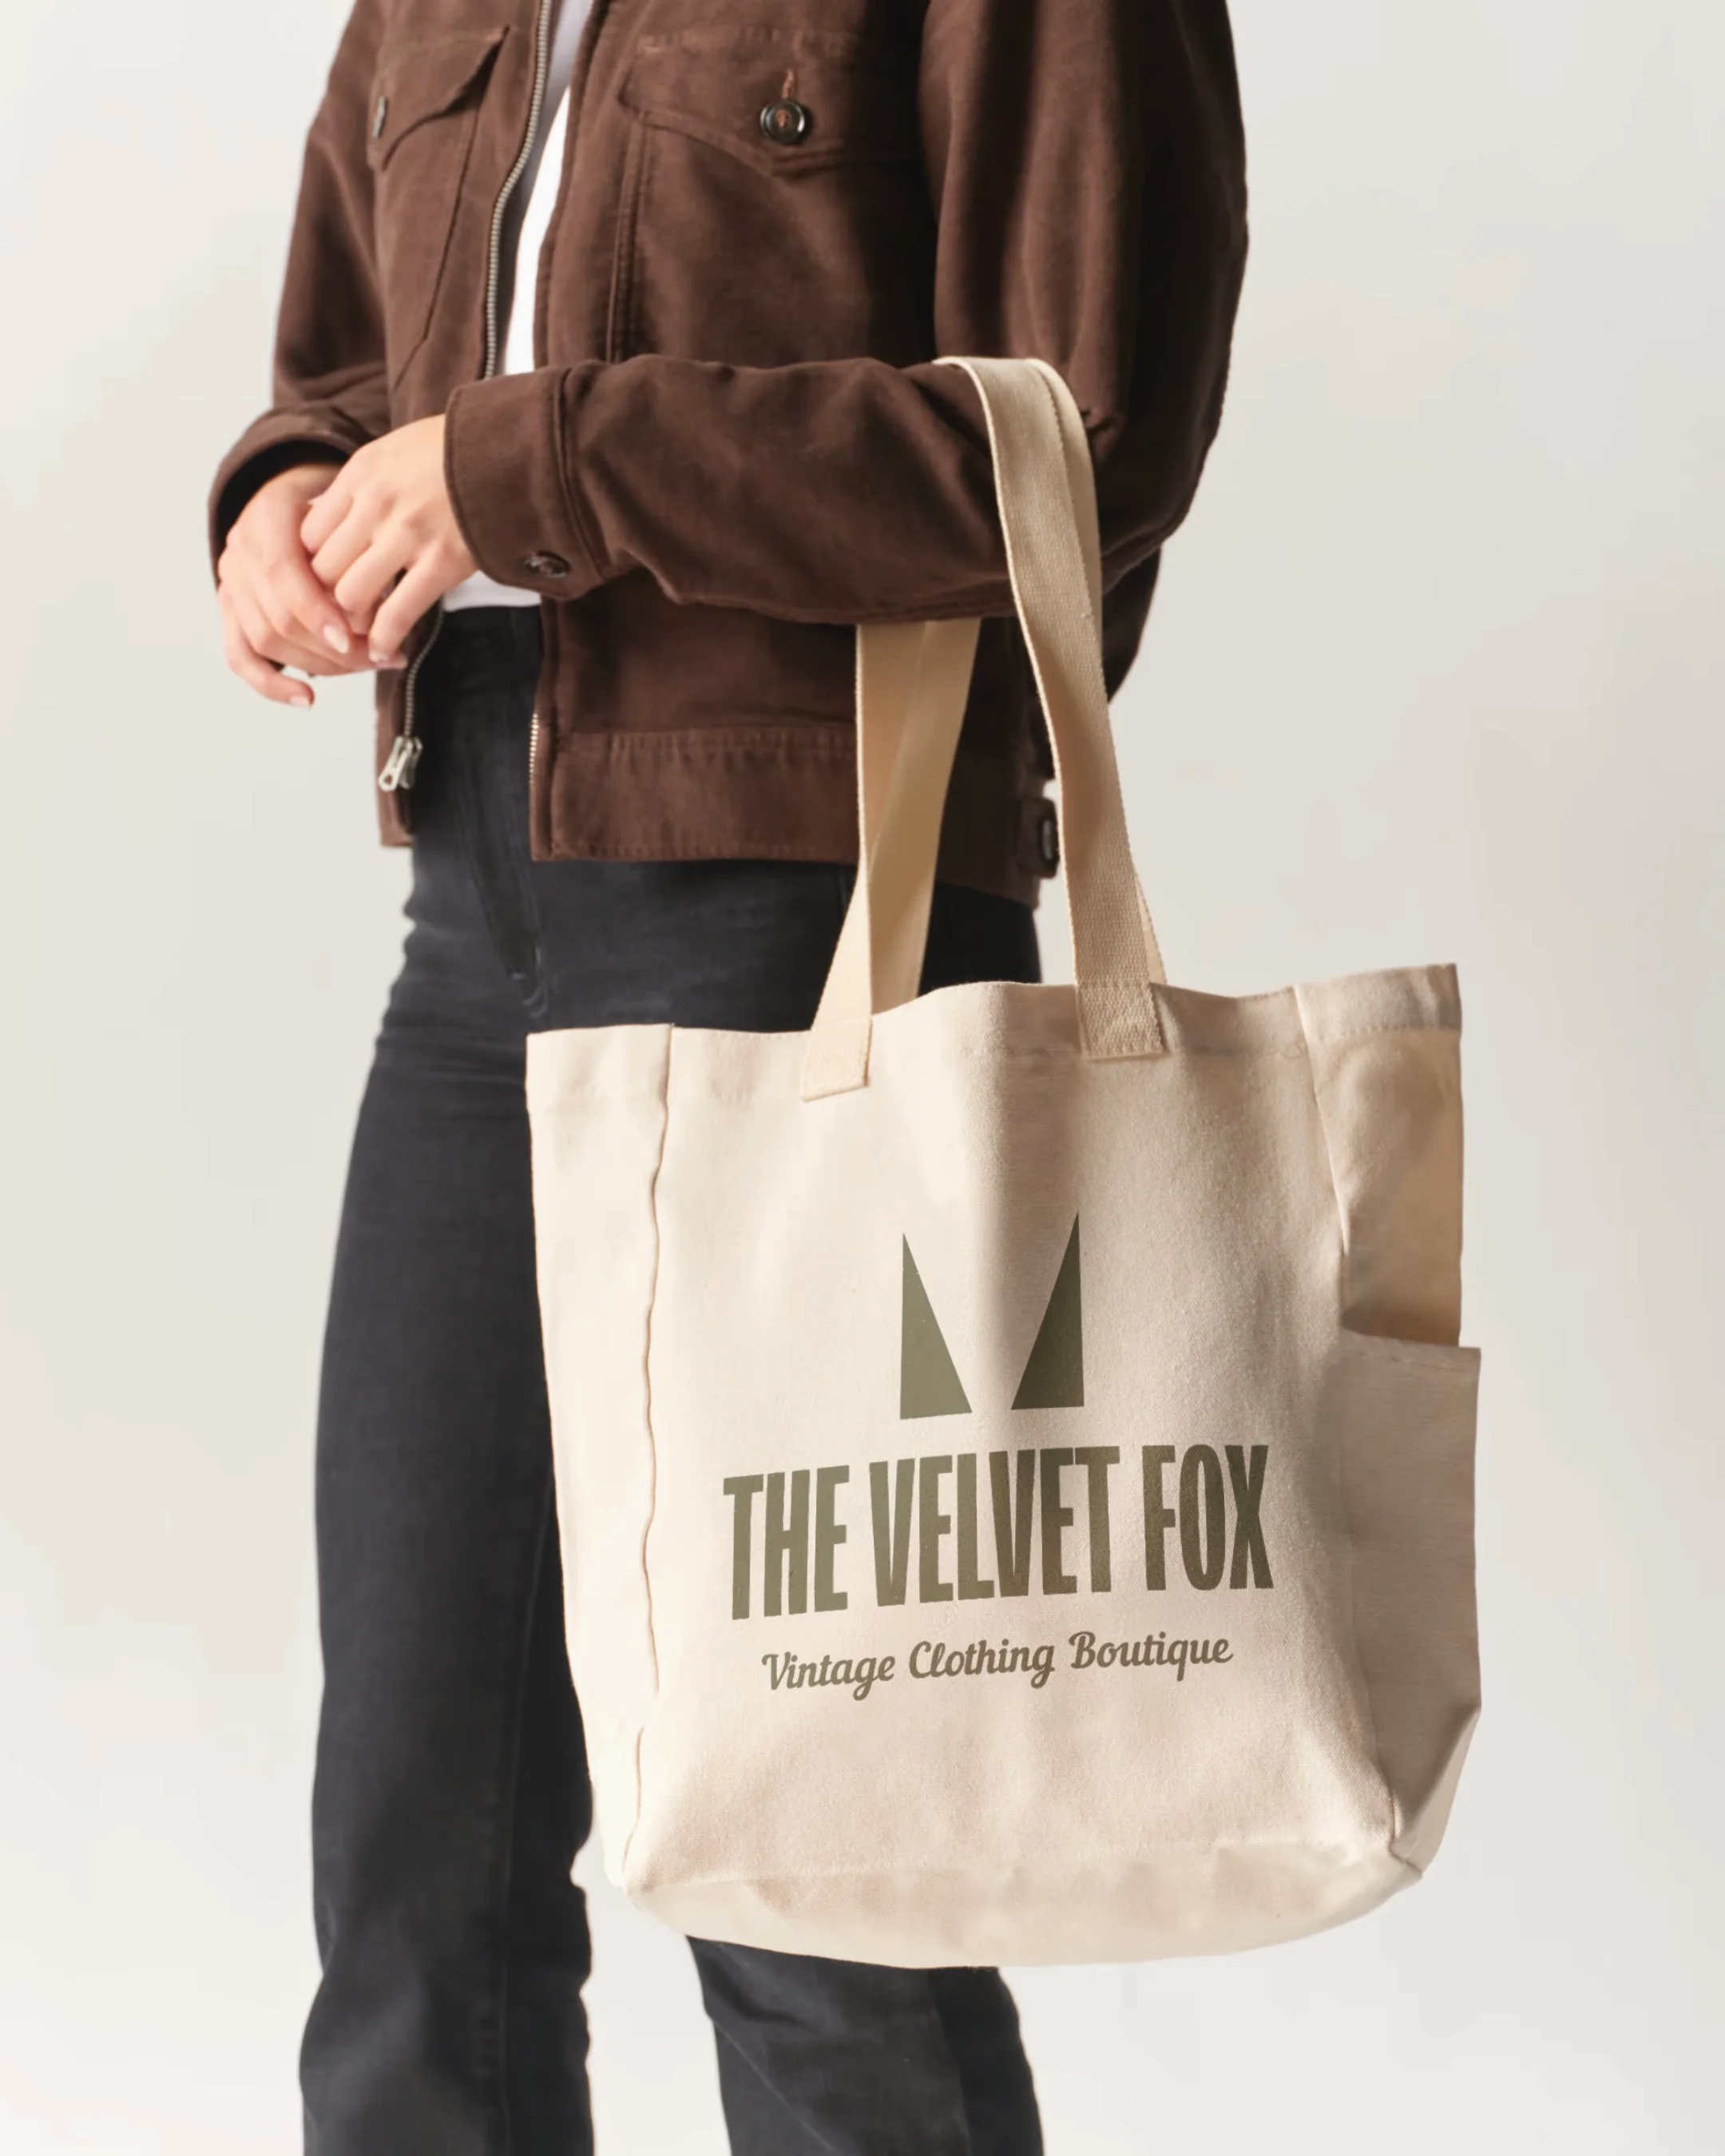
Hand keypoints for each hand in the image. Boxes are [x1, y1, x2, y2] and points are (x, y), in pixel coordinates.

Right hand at [218, 462, 374, 707]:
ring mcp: (231, 578)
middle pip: (278, 615)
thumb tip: (383, 620)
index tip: (354, 639)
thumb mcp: (355, 520)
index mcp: (267, 513)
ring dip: (319, 665)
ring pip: (265, 640)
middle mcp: (241, 544)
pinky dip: (271, 684)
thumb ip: (361, 559)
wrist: (304, 502)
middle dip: (333, 648)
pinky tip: (307, 699)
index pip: (283, 573)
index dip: (317, 612)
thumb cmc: (340, 513)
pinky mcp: (229, 608)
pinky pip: (239, 656)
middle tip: (383, 657)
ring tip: (367, 667)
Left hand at [300, 416, 476, 665]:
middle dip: (327, 598)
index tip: (328, 581)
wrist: (515, 448)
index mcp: (360, 473)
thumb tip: (334, 517)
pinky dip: (385, 638)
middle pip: (323, 568)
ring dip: (354, 620)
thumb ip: (365, 484)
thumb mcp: (396, 450)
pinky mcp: (442, 562)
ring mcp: (407, 533)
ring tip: (364, 629)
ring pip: (350, 594)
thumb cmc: (459, 450)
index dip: (312, 565)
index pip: (308, 534)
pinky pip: (397, 612)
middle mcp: (375, 503)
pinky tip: (385, 648)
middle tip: (341, 615)